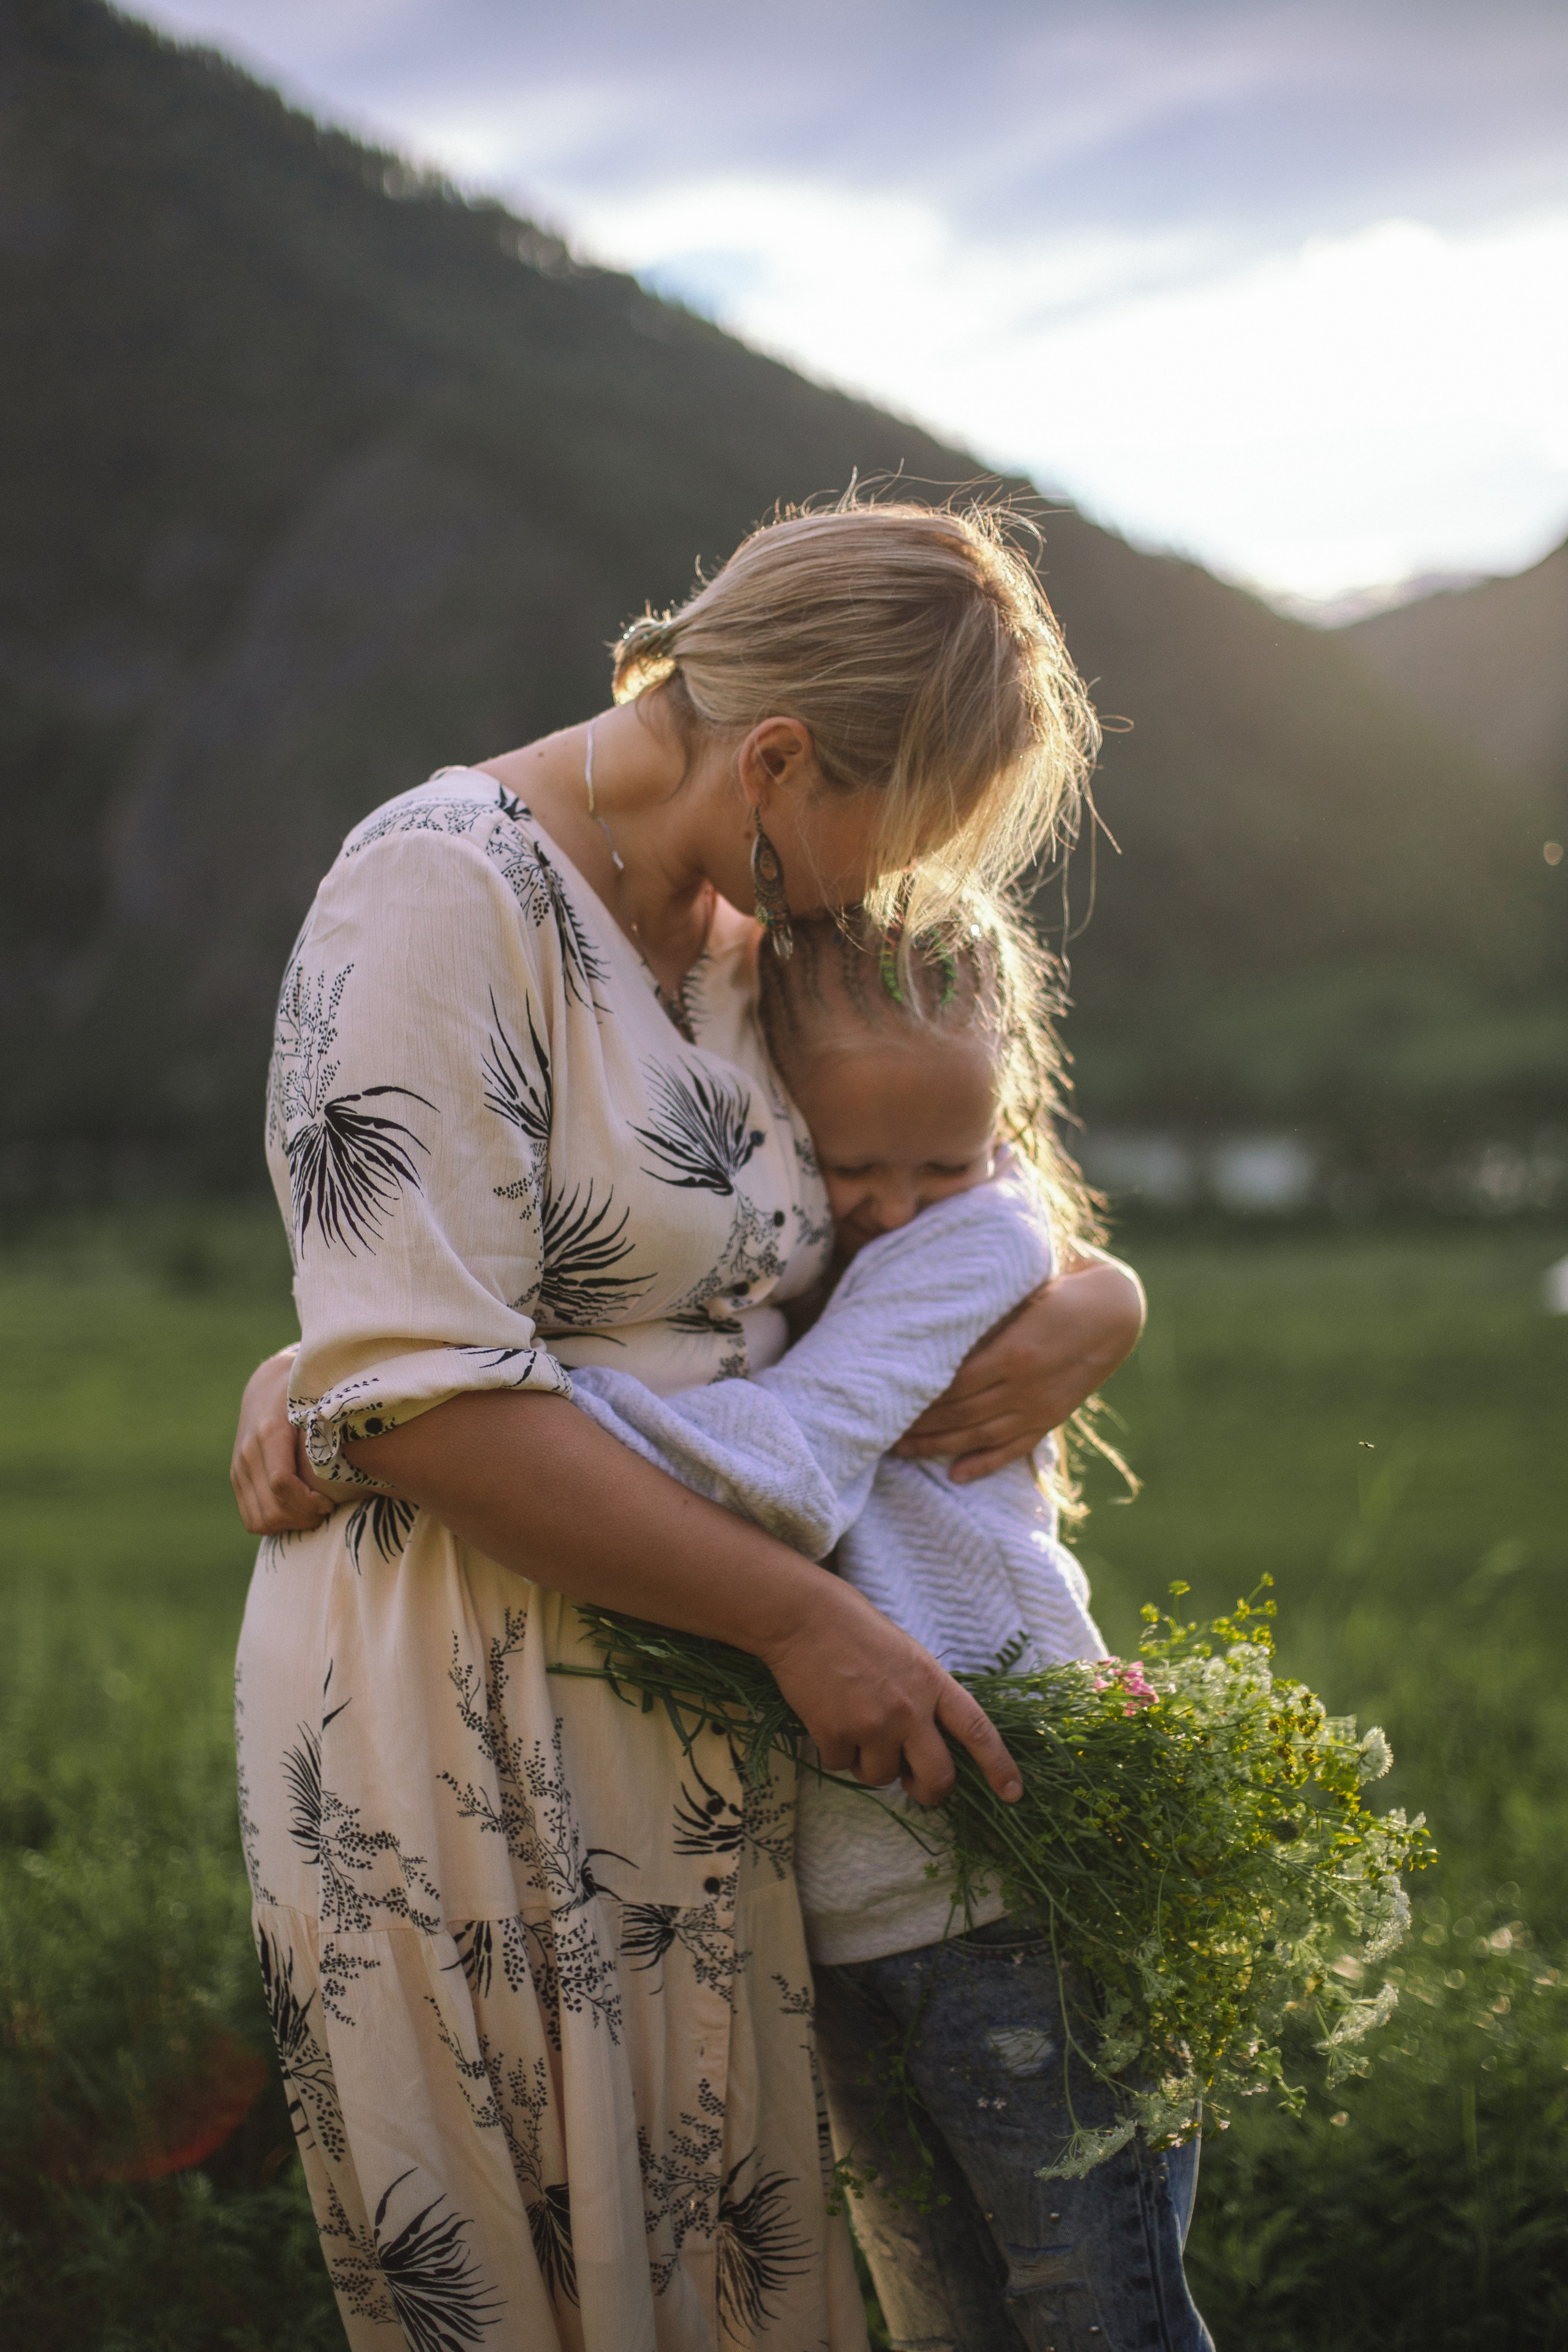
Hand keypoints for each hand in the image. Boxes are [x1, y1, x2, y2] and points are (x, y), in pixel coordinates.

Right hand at [230, 1347, 334, 1535]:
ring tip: (314, 1512)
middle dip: (303, 1518)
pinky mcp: (237, 1478)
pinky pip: (251, 1517)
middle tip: (327, 1509)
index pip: (282, 1483)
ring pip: (259, 1519)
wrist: (268, 1386)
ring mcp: (239, 1467)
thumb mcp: (324, 1399)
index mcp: (270, 1432)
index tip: (330, 1501)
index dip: (308, 1502)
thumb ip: (338, 1419)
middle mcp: (249, 1452)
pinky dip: (275, 1524)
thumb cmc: (307, 1393)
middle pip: (272, 1508)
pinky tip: (298, 1512)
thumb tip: (367, 1443)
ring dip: (289, 1525)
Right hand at [762, 1579, 1021, 1807]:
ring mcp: (873, 1724)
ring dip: (869, 1764)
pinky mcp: (835, 1734)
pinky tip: (826, 1718)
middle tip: (916, 1787)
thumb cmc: (856, 1630)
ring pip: (882, 1777)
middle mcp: (910, 1708)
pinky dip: (835, 1752)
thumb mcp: (908, 1656)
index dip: (999, 1765)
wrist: (805, 1617)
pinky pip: (841, 1766)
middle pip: (938, 1776)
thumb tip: (928, 1742)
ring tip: (854, 1728)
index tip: (1013, 1794)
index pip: (977, 1731)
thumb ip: (925, 1695)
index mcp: (933, 1683)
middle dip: (929, 1792)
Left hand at [893, 1253, 1145, 1482]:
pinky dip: (985, 1463)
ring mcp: (1039, 1406)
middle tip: (877, 1427)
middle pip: (959, 1413)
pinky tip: (956, 1475)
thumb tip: (932, 1304)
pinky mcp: (1051, 1417)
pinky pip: (1014, 1447)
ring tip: (900, 1450)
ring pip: (979, 1435)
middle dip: (917, 1423)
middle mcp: (1025, 1387)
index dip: (917, 1394)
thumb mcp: (1021, 1287)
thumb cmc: (1060, 1283)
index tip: (884, 1395)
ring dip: (938, 1446)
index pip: (952, 1383)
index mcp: (1014, 1352)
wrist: (1116, 1308)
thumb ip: (982, 1303)